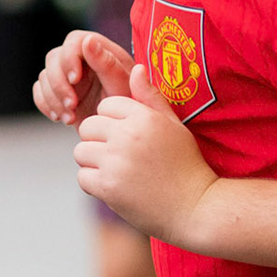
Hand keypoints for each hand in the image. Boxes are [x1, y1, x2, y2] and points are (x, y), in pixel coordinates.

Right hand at [34, 30, 134, 126]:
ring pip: (44, 76)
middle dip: (59, 84)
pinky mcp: (58, 92)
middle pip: (54, 58)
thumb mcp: (121, 86)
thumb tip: (89, 40)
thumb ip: (107, 63)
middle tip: (71, 106)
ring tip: (70, 118)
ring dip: (53, 99)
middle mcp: (81, 60)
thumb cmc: (128, 107)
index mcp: (100, 51)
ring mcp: (67, 75)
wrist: (121, 131)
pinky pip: (39, 92)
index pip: (74, 41)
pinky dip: (46, 105)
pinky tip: (61, 118)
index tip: (74, 80)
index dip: (69, 58)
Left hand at [74, 58, 216, 244]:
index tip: (128, 137)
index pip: (105, 105)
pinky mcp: (108, 186)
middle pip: (88, 126)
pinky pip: (82, 177)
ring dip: (93, 162)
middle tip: (118, 155)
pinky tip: (116, 186)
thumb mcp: (173, 125)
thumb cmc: (185, 164)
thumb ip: (150, 97)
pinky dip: (94, 183)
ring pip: (81, 151)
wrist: (195, 208)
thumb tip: (136, 68)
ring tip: (117, 171)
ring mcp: (116, 162)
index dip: (113, 121)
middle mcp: (127, 135)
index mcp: (144, 117)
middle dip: (98, 140)